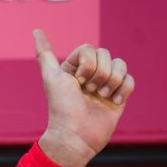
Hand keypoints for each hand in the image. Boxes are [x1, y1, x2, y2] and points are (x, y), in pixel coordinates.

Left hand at [33, 29, 135, 166]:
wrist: (75, 136)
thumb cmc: (61, 108)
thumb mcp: (51, 78)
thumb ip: (44, 55)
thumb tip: (36, 30)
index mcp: (74, 68)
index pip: (90, 49)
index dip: (87, 64)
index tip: (77, 81)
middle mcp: (90, 74)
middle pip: (106, 55)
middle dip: (99, 74)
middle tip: (88, 91)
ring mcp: (105, 84)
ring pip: (120, 65)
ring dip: (111, 81)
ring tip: (100, 97)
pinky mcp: (118, 96)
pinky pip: (131, 80)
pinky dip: (123, 90)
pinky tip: (113, 102)